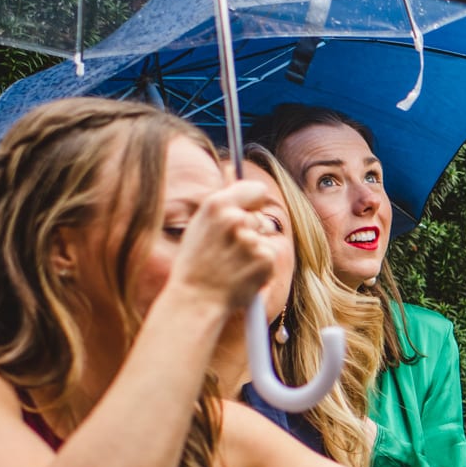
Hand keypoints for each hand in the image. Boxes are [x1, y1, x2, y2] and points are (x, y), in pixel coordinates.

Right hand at [170, 179, 283, 310]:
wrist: (197, 298)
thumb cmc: (195, 262)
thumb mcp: (200, 224)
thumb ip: (221, 201)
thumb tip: (231, 167)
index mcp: (216, 205)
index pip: (256, 189)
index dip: (254, 201)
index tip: (250, 210)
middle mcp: (236, 219)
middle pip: (260, 218)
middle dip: (251, 231)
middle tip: (230, 250)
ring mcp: (252, 239)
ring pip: (264, 238)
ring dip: (255, 250)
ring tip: (233, 264)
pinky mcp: (266, 259)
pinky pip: (269, 256)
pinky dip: (261, 266)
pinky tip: (242, 274)